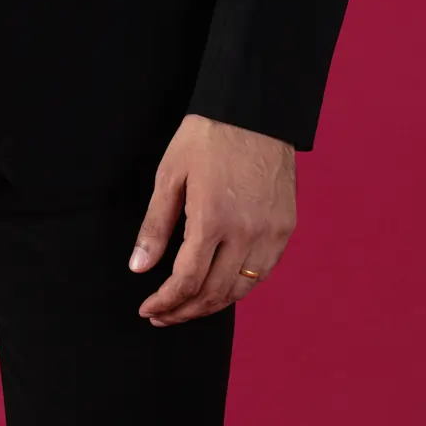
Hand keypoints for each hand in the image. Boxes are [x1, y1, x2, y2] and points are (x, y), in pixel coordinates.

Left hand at [128, 114, 296, 324]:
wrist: (253, 109)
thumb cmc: (206, 136)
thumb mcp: (170, 174)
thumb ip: (156, 226)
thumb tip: (139, 268)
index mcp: (212, 219)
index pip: (187, 281)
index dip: (166, 302)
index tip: (149, 309)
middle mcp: (245, 232)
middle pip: (214, 294)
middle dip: (185, 311)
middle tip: (163, 315)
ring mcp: (270, 232)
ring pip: (242, 289)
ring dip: (213, 304)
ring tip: (189, 305)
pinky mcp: (286, 227)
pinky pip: (263, 272)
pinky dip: (241, 286)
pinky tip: (222, 283)